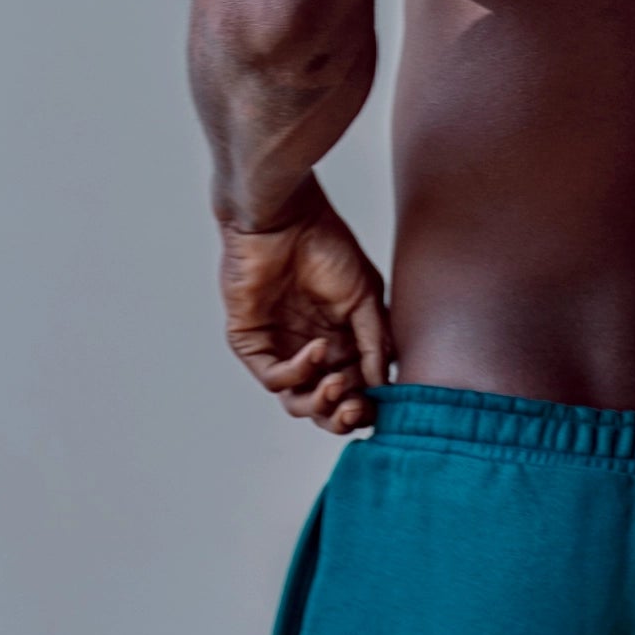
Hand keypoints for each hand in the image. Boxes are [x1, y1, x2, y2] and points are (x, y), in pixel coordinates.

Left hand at [217, 187, 392, 432]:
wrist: (286, 218)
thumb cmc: (327, 247)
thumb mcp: (365, 300)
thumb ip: (375, 345)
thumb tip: (383, 387)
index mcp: (340, 344)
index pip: (353, 392)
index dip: (365, 406)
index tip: (379, 406)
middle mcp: (309, 352)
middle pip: (324, 406)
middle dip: (341, 415)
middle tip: (354, 409)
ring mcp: (280, 349)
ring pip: (297, 401)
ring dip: (318, 402)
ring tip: (335, 385)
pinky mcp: (251, 342)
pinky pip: (272, 377)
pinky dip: (296, 371)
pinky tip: (316, 349)